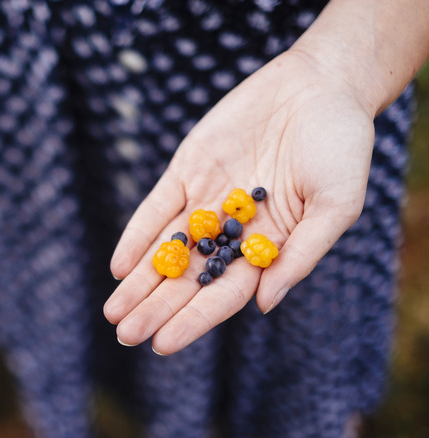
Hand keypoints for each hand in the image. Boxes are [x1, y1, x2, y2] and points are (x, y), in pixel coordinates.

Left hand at [103, 49, 376, 354]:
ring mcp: (206, 201)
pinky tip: (119, 265)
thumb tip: (263, 306)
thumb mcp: (337, 203)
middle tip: (124, 334)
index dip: (193, 320)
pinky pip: (156, 208)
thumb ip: (301, 254)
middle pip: (187, 278)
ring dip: (138, 281)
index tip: (162, 344)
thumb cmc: (340, 147)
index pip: (223, 294)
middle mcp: (231, 231)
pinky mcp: (187, 171)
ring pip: (166, 249)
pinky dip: (137, 236)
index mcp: (267, 248)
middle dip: (155, 307)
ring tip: (113, 311)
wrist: (319, 87)